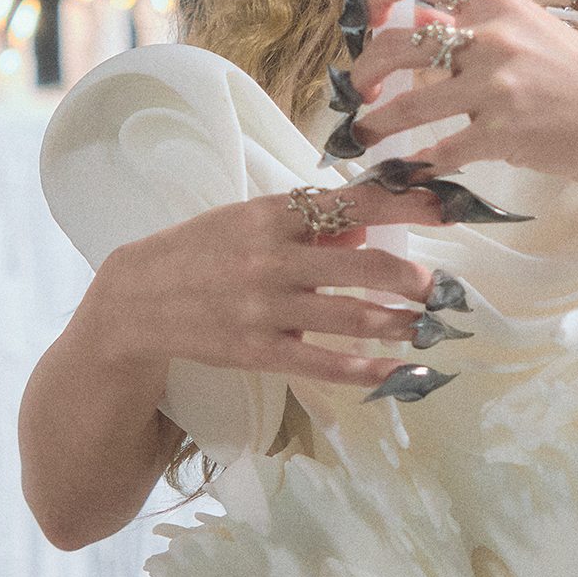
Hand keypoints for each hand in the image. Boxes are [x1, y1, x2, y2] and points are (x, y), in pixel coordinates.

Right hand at [83, 178, 446, 390]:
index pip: (352, 203)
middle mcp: (274, 259)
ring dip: (399, 323)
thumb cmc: (198, 251)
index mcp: (272, 216)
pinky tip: (393, 372)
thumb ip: (304, 223)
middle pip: (364, 267)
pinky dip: (364, 369)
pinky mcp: (257, 350)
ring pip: (351, 317)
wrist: (134, 301)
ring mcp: (266, 307)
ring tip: (426, 326)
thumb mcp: (246, 219)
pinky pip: (322, 363)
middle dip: (412, 278)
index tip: (444, 207)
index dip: (404, 205)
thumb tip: (366, 229)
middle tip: (438, 287)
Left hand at [345, 0, 577, 189]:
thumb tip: (420, 18)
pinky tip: (409, 170)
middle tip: (358, 89)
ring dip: (374, 124)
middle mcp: (493, 37)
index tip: (370, 14)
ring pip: (407, 105)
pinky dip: (417, 165)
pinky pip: (439, 152)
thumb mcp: (534, 32)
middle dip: (364, 70)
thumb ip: (478, 24)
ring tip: (363, 135)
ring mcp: (496, 87)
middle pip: (396, 44)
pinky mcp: (501, 135)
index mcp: (499, 2)